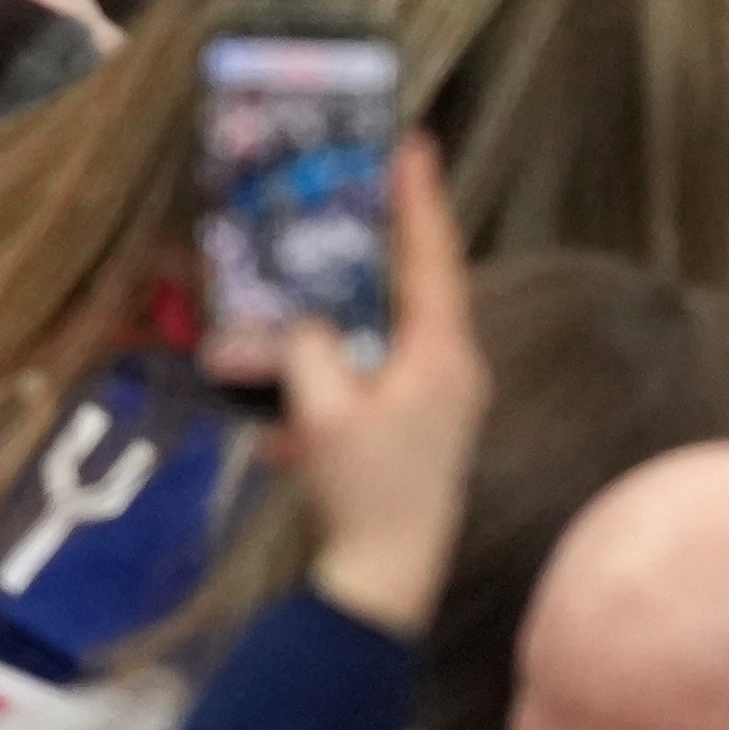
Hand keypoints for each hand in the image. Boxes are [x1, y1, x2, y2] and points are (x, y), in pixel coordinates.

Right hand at [248, 135, 490, 636]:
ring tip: (295, 297)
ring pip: (379, 340)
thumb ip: (307, 353)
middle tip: (347, 196)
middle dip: (370, 250)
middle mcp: (449, 370)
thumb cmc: (368, 493)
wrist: (386, 585)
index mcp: (443, 354)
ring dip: (335, 324)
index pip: (432, 258)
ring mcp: (433, 404)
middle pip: (408, 291)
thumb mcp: (326, 414)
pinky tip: (279, 420)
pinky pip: (363, 386)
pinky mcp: (409, 434)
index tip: (412, 144)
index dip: (419, 200)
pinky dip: (325, 384)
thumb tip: (297, 326)